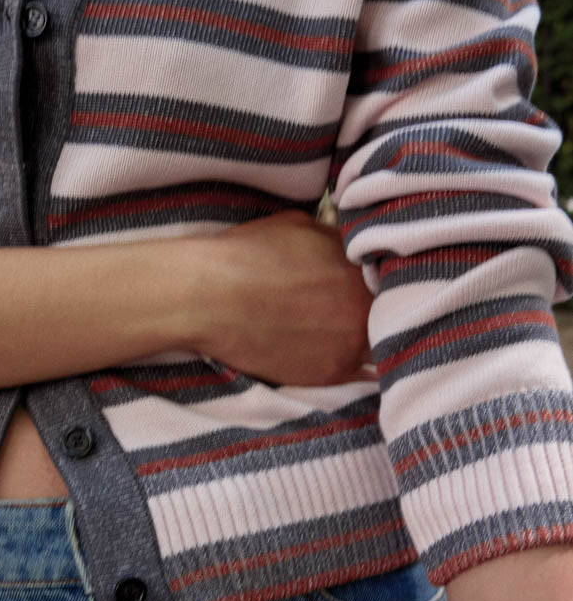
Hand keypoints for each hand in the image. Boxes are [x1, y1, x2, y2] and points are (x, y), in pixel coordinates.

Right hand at [185, 209, 373, 385]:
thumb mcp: (302, 226)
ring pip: (374, 345)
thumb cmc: (248, 254)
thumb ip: (336, 239)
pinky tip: (316, 349)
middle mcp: (367, 305)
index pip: (388, 276)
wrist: (212, 297)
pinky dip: (339, 362)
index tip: (358, 284)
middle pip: (385, 313)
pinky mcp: (332, 373)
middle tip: (342, 309)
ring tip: (329, 332)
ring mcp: (353, 343)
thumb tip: (347, 246)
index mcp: (363, 266)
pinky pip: (353, 372)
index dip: (375, 281)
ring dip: (358, 339)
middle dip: (366, 310)